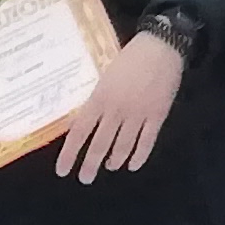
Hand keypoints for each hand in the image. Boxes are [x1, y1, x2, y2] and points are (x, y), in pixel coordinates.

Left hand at [54, 29, 185, 181]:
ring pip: (122, 146)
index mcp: (99, 99)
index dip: (69, 154)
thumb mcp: (104, 77)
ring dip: (114, 161)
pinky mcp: (157, 115)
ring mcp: (138, 114)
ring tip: (110, 167)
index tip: (62, 171)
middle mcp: (116, 111)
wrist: (161, 46)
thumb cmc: (129, 58)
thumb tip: (78, 123)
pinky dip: (139, 156)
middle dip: (90, 165)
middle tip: (86, 178)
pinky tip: (133, 165)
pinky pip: (147, 141)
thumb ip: (94, 100)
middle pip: (100, 145)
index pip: (79, 133)